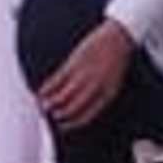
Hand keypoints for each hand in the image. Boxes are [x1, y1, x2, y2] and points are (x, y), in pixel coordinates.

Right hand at [34, 20, 138, 134]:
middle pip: (73, 108)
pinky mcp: (74, 63)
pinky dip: (47, 88)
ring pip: (62, 96)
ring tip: (43, 106)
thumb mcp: (114, 81)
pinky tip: (41, 91)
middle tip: (52, 116)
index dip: (72, 123)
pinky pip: (57, 80)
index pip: (86, 115)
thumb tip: (82, 104)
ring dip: (50, 103)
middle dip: (60, 115)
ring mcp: (84, 75)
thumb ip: (100, 93)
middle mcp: (95, 87)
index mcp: (107, 94)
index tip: (63, 126)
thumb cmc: (117, 58)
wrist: (120, 36)